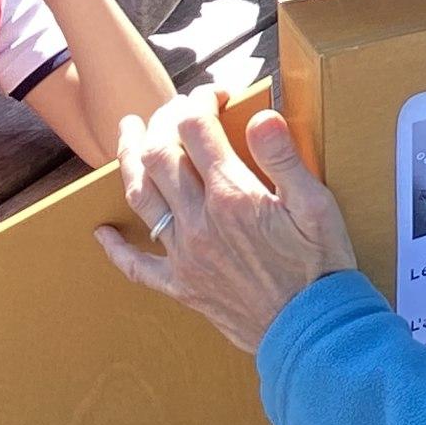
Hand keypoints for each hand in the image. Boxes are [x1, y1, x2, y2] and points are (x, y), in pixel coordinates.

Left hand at [98, 94, 358, 351]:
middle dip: (161, 121)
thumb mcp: (317, 205)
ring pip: (140, 196)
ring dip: (129, 159)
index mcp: (233, 195)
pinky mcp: (182, 285)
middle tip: (173, 109)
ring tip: (127, 134)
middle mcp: (199, 220)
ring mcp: (185, 254)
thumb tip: (261, 116)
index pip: (197, 128)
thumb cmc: (322, 267)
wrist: (313, 331)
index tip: (213, 93)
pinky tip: (103, 233)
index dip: (200, 100)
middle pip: (160, 154)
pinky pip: (137, 266)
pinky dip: (116, 249)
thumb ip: (284, 158)